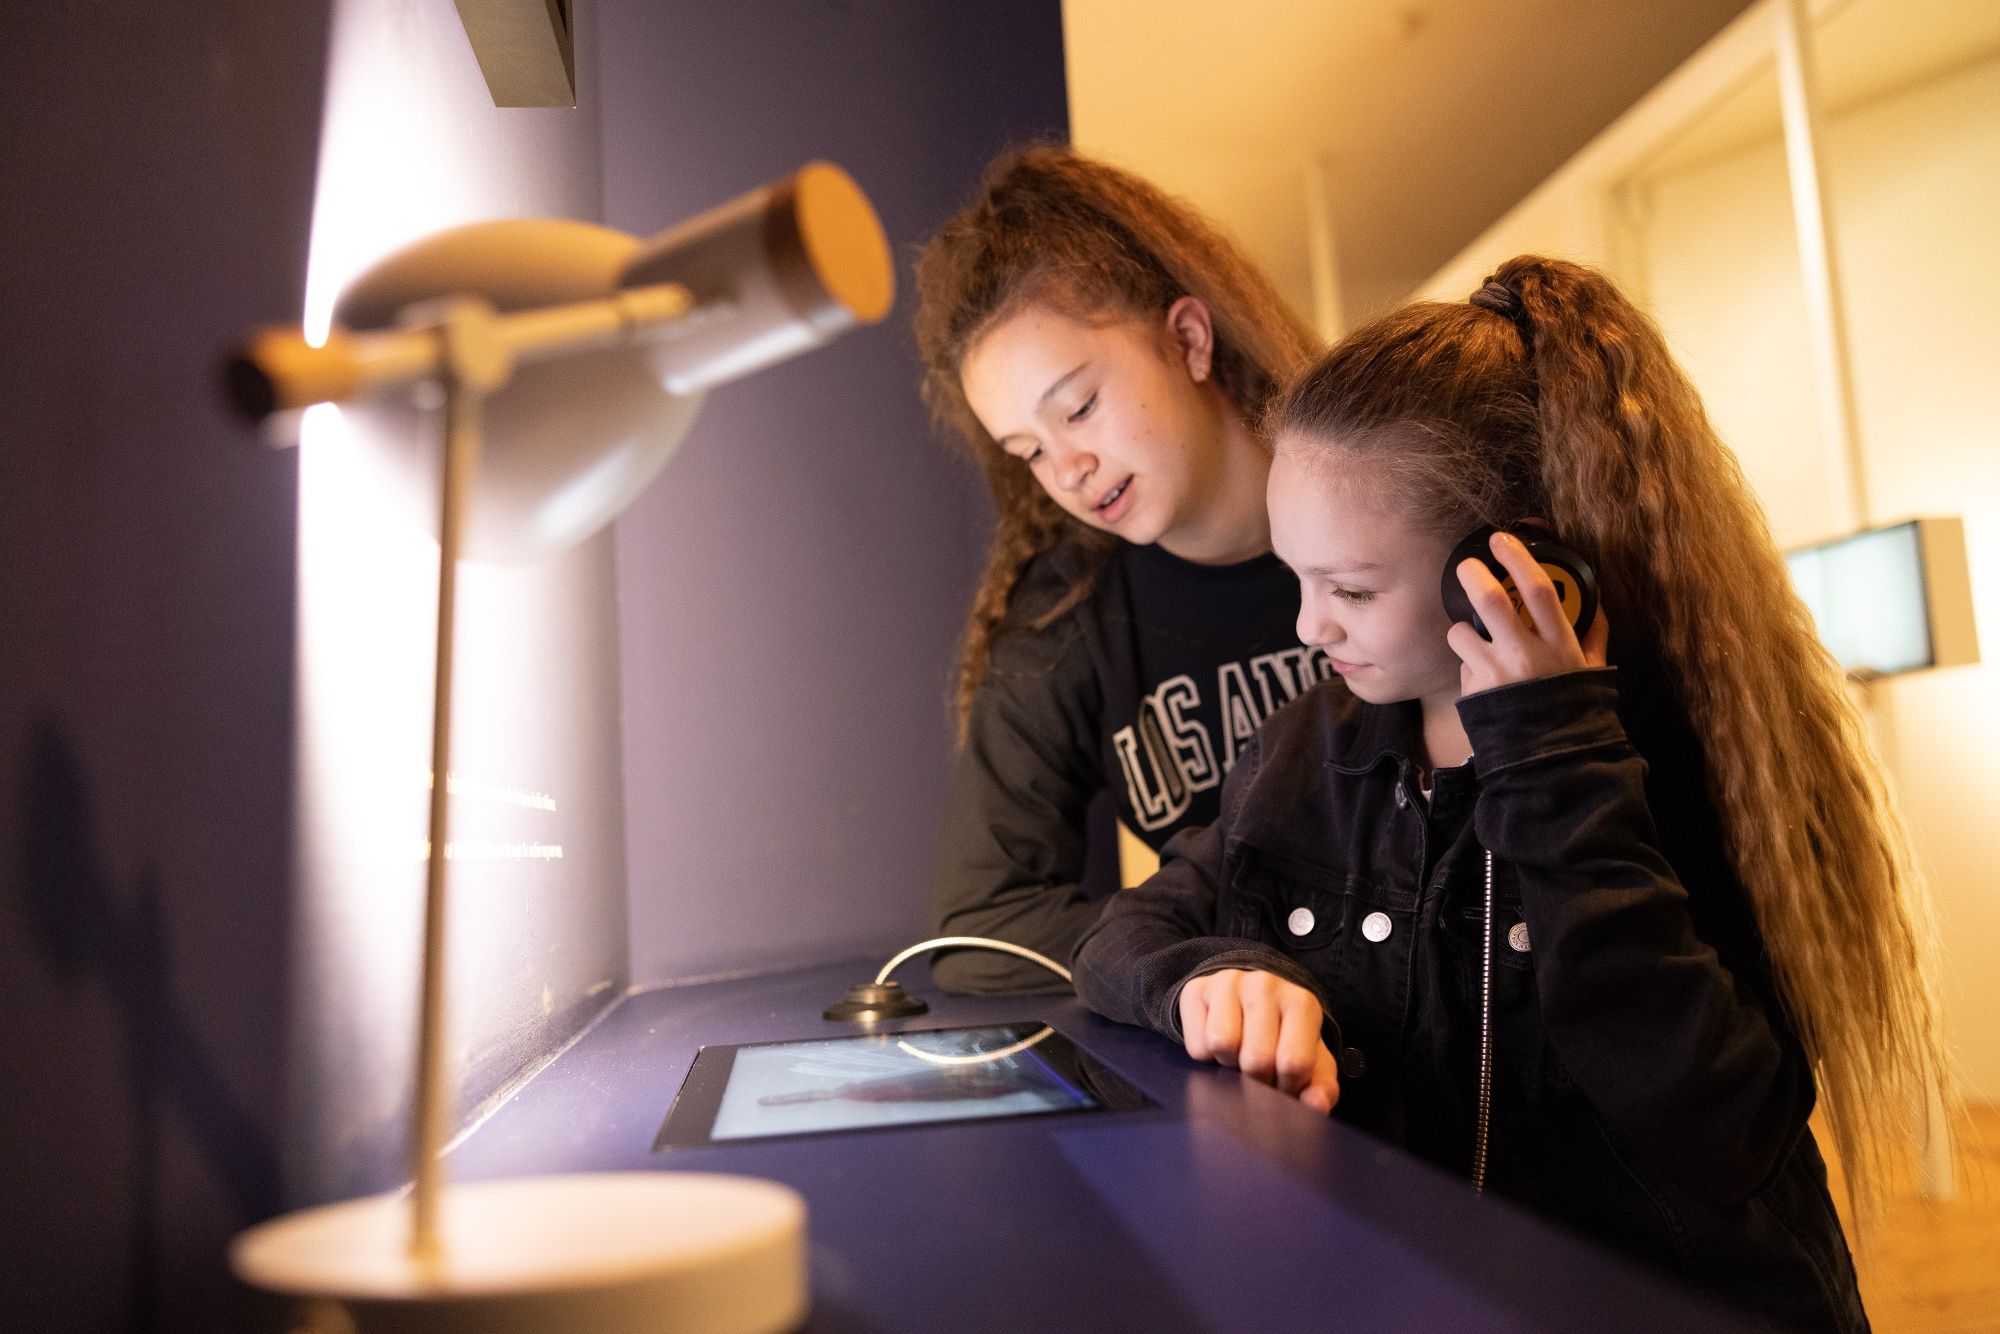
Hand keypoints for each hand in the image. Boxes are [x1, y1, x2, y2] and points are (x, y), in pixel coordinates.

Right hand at [1177, 968, 1340, 1112]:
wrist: (1247, 1002)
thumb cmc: (1283, 1039)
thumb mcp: (1311, 1063)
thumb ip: (1322, 1088)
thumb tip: (1317, 1105)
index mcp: (1302, 1003)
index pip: (1294, 1063)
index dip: (1286, 1087)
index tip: (1284, 1082)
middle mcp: (1266, 985)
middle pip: (1256, 1059)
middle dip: (1256, 1079)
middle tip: (1259, 1071)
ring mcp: (1229, 982)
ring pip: (1223, 1045)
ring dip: (1228, 1065)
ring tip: (1238, 1055)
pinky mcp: (1197, 989)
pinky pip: (1197, 1045)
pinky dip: (1206, 1057)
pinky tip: (1217, 1046)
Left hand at [1447, 530, 1610, 695]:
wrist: (1550, 760)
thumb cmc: (1572, 710)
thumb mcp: (1591, 672)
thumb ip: (1592, 637)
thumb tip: (1597, 605)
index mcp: (1558, 646)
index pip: (1539, 591)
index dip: (1519, 559)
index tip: (1502, 539)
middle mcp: (1525, 657)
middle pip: (1490, 600)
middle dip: (1473, 575)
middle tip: (1465, 566)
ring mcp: (1495, 675)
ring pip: (1462, 633)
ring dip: (1463, 632)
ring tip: (1476, 645)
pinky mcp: (1472, 692)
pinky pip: (1462, 666)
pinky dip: (1469, 666)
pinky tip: (1486, 682)